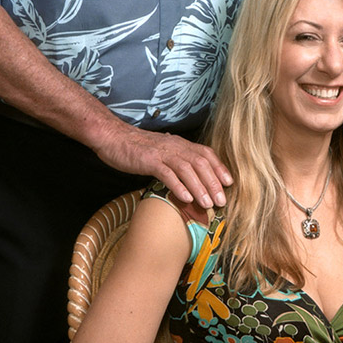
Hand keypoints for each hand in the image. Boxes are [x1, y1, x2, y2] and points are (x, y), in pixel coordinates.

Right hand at [94, 121, 231, 208]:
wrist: (114, 138)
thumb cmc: (138, 148)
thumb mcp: (162, 151)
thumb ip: (177, 160)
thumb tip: (191, 177)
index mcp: (180, 143)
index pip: (206, 153)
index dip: (219, 168)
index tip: (229, 183)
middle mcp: (175, 146)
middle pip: (200, 163)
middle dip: (213, 183)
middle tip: (221, 201)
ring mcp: (162, 153)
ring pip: (187, 169)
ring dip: (199, 188)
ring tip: (207, 204)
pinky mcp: (149, 160)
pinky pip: (167, 174)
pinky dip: (178, 186)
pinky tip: (186, 198)